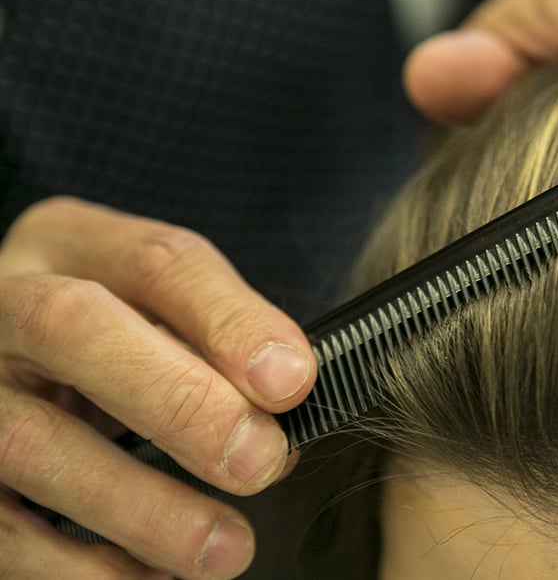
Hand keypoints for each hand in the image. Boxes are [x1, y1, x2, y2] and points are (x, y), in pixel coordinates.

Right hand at [0, 198, 315, 578]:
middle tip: (259, 463)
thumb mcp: (159, 314)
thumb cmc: (115, 341)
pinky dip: (82, 569)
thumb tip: (291, 396)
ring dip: (140, 507)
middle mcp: (5, 305)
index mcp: (74, 246)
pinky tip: (153, 578)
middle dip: (179, 400)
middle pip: (75, 329)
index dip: (229, 320)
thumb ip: (219, 338)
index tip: (294, 382)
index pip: (157, 262)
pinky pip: (4, 532)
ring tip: (225, 550)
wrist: (17, 370)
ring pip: (31, 442)